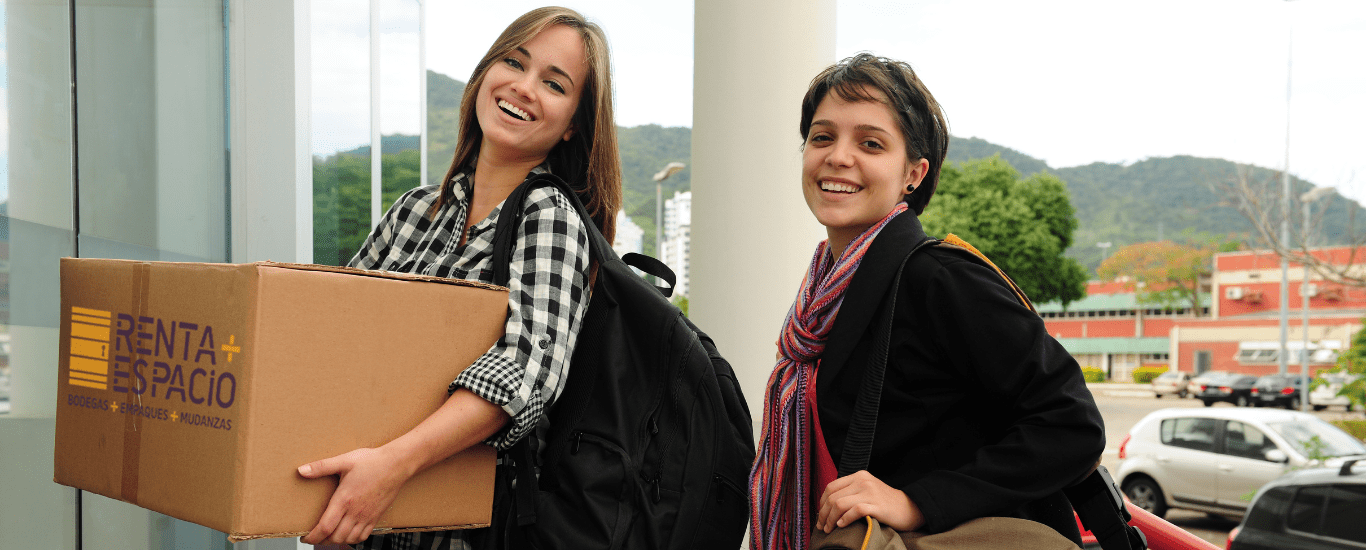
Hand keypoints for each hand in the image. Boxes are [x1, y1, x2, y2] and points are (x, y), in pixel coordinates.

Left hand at [298, 447, 413, 544]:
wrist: (396, 464)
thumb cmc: (371, 461)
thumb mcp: (344, 461)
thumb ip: (321, 466)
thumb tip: (301, 470)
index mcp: (344, 500)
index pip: (325, 527)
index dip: (312, 537)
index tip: (304, 537)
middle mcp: (355, 512)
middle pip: (335, 537)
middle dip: (321, 541)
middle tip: (314, 536)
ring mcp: (367, 516)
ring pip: (349, 539)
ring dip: (336, 541)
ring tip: (328, 536)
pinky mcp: (376, 517)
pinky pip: (363, 536)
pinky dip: (352, 539)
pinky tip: (347, 534)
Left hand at [816, 470, 922, 532]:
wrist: (911, 508)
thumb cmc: (886, 503)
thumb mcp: (867, 490)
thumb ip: (851, 492)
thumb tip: (827, 505)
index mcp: (859, 476)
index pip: (831, 487)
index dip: (821, 503)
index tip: (821, 515)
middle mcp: (863, 481)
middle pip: (832, 497)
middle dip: (823, 514)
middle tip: (822, 526)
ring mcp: (870, 492)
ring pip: (839, 504)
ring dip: (831, 519)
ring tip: (829, 529)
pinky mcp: (877, 505)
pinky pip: (854, 510)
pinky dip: (844, 519)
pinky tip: (842, 526)